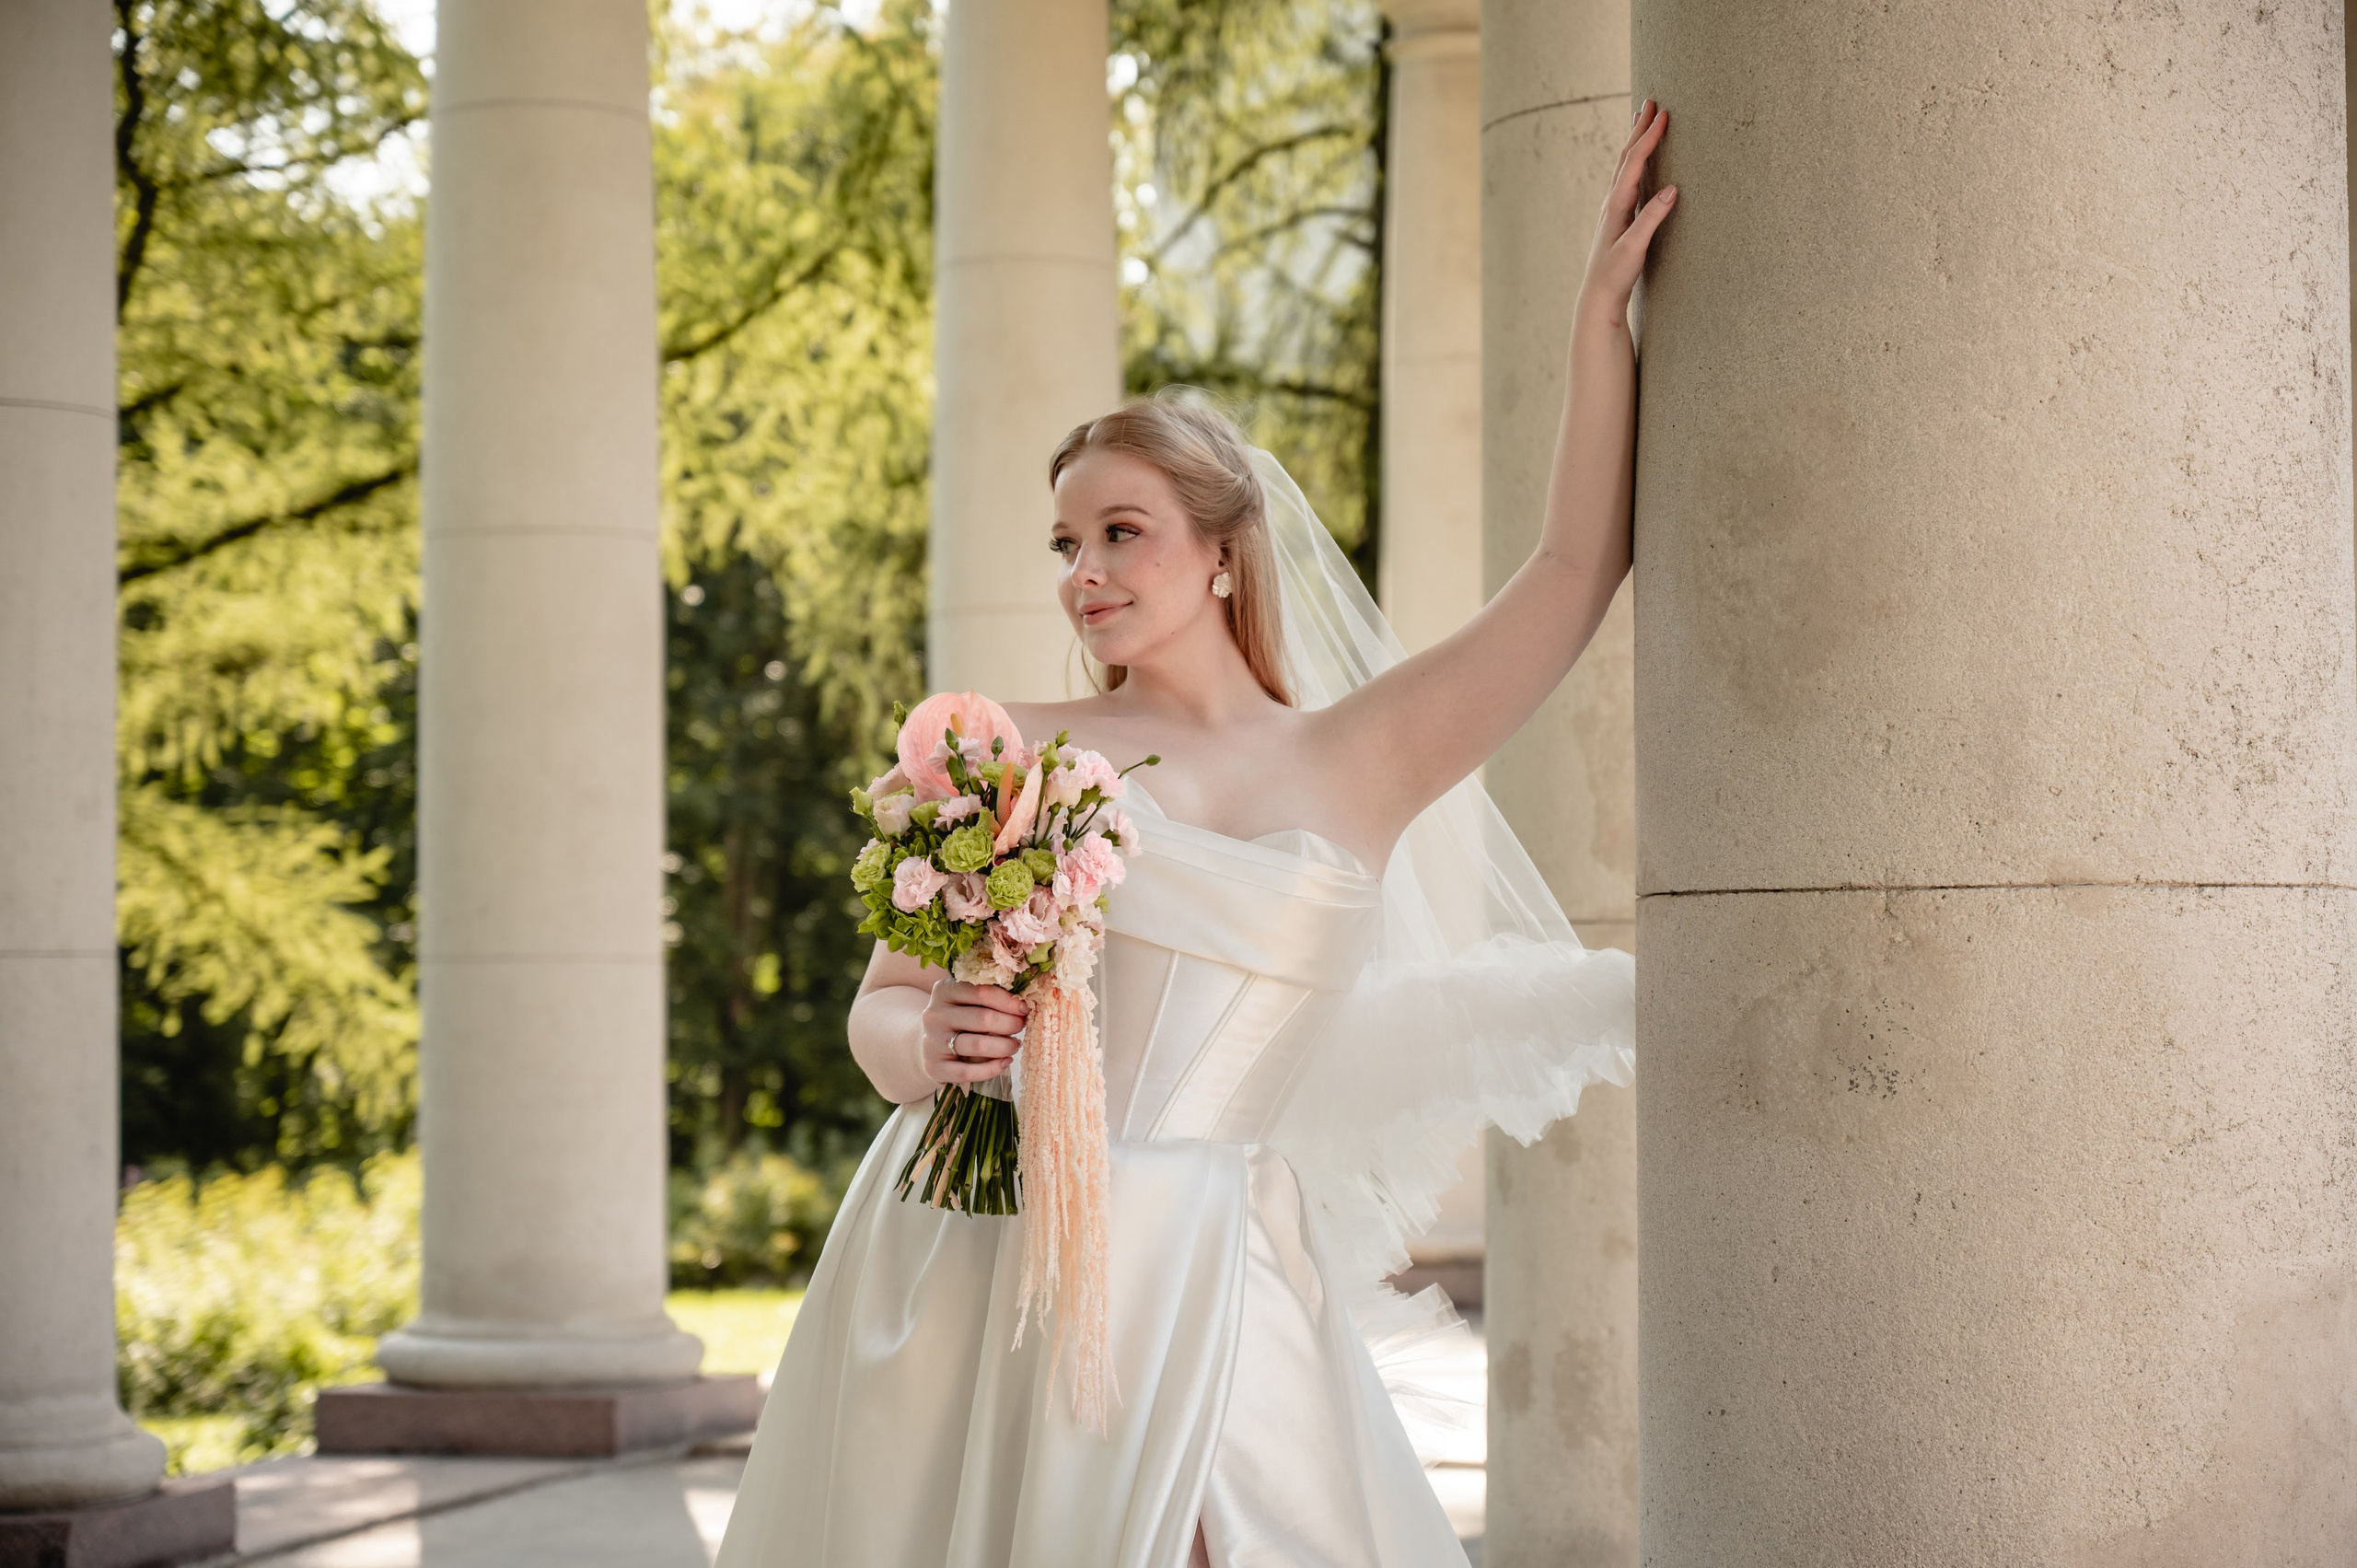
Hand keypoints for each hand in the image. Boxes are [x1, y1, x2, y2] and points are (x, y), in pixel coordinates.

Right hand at [918, 979, 1028, 1084]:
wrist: (929, 1045)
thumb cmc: (958, 1018)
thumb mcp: (966, 1000)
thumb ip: (989, 997)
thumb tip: (1023, 1004)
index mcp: (943, 991)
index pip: (981, 991)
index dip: (1008, 1001)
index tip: (1024, 1008)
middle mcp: (934, 1015)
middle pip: (983, 1018)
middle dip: (1010, 1023)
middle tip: (1022, 1026)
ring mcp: (932, 1042)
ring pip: (978, 1045)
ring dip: (1005, 1046)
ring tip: (1015, 1044)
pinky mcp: (935, 1067)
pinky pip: (968, 1072)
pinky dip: (992, 1069)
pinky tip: (1005, 1062)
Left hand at [1575, 98, 1675, 329]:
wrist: (1598, 297)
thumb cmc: (1615, 275)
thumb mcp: (1634, 249)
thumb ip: (1651, 219)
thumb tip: (1672, 189)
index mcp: (1616, 206)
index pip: (1634, 163)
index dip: (1649, 138)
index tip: (1663, 114)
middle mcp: (1612, 203)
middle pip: (1626, 157)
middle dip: (1639, 129)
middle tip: (1651, 102)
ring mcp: (1614, 210)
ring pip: (1625, 167)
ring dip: (1635, 142)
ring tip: (1642, 121)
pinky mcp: (1619, 219)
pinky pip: (1628, 180)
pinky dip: (1635, 162)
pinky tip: (1639, 162)